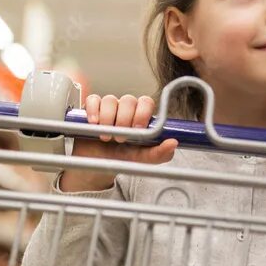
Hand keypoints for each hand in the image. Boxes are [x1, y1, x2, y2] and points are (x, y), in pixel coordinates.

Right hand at [59, 94, 177, 191]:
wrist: (99, 165)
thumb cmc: (123, 157)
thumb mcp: (143, 159)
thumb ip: (159, 153)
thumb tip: (173, 143)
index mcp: (141, 115)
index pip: (146, 102)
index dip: (142, 113)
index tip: (137, 129)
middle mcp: (126, 108)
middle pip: (129, 100)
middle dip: (125, 119)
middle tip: (120, 138)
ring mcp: (108, 107)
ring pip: (110, 100)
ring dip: (109, 118)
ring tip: (106, 137)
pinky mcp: (91, 109)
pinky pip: (93, 100)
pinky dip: (94, 110)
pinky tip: (94, 124)